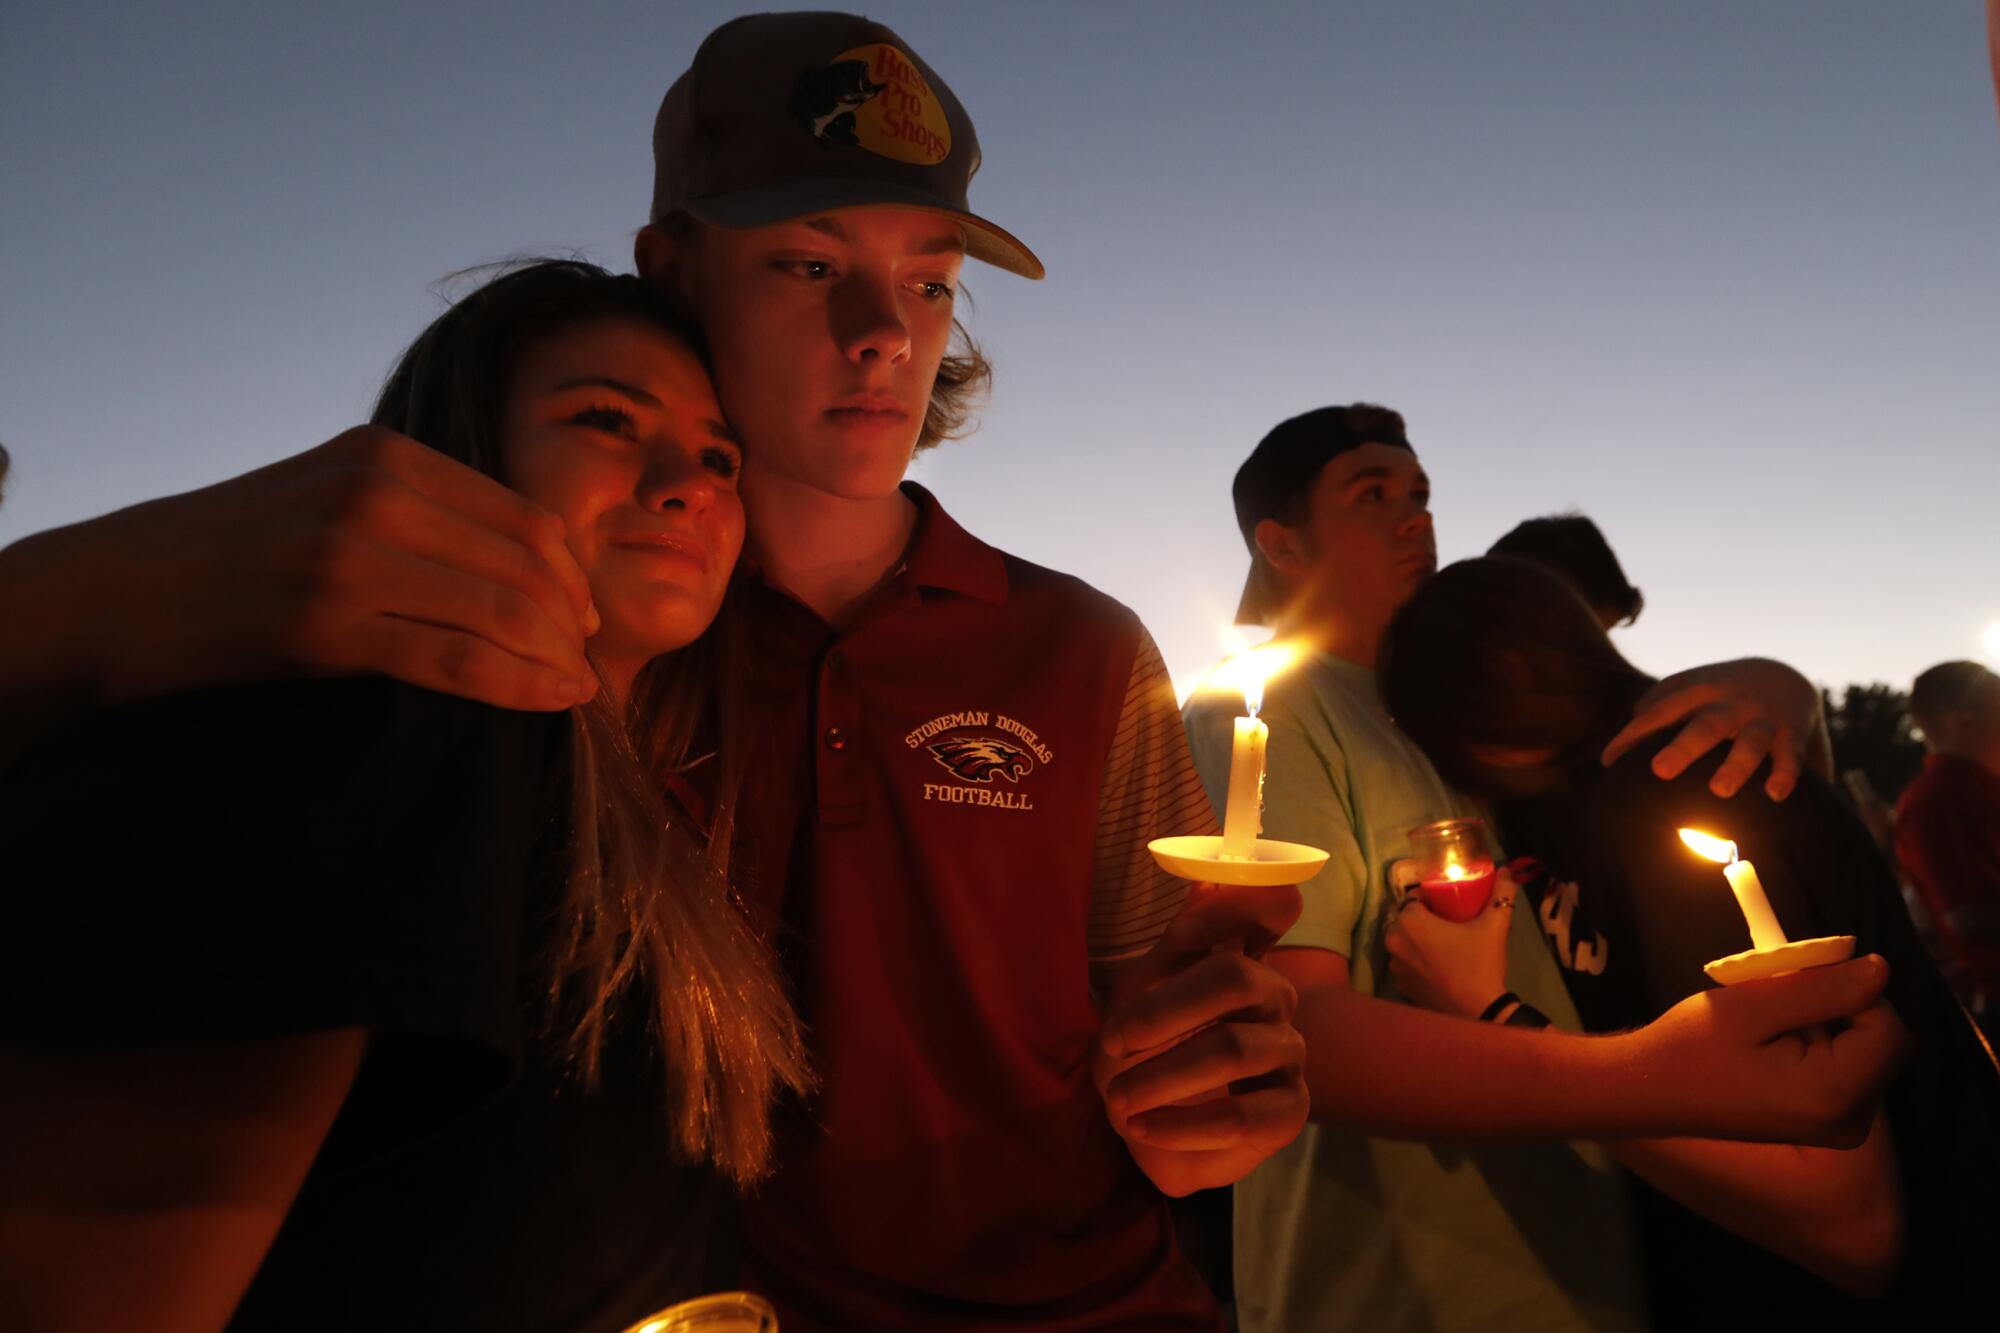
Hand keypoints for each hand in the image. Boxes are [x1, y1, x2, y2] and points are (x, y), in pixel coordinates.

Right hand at [14, 427, 597, 711]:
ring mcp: (348, 556)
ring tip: (577, 686)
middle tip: (590, 659)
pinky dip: (520, 684)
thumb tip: (528, 562)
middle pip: (525, 560)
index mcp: (383, 453)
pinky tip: (553, 700)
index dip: (571, 573)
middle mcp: (373, 493)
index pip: (522, 513)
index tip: (587, 616)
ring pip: (502, 609)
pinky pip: (456, 658)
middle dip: (574, 619)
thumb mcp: (330, 495)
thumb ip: (418, 511)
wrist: (120, 590)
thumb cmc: (237, 553)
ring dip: (557, 656)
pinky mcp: (326, 626)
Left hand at [1095, 881, 1309, 1195]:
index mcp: (1240, 959)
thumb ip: (1176, 944)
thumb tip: (1205, 883)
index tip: (1191, 911)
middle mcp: (1274, 998)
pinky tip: (1143, 1127)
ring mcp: (1288, 1053)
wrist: (1155, 1128)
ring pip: (1230, 1050)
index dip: (1233, 906)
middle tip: (1112, 1042)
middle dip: (1163, 1009)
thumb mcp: (1146, 991)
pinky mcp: (1289, 1110)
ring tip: (1118, 1099)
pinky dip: (1181, 1124)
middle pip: (1232, 977)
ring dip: (1161, 1075)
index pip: (1258, 914)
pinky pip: (1240, 1116)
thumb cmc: (1150, 1050)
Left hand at [1384, 872, 1515, 1017]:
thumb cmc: (1481, 964)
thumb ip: (1502, 894)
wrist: (1480, 1012)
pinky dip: (1416, 962)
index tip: (1447, 903)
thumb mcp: (1495, 925)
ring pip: (1402, 943)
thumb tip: (1505, 871)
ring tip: (1441, 944)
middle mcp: (1393, 942)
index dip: (1429, 898)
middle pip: (1404, 920)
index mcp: (1409, 921)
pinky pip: (1405, 964)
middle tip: (1446, 922)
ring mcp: (1394, 967)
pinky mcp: (1400, 987)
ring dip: (1416, 940)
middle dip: (1421, 918)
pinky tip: (1436, 965)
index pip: (1412, 897)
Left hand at [1601, 659, 1823, 800]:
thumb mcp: (1688, 686)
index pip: (1660, 714)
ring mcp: (1761, 719)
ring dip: (1736, 765)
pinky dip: (1785, 774)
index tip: (1609, 762)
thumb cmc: (1721, 690)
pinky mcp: (1792, 734)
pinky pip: (1790, 755)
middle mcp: (1729, 705)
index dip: (1634, 736)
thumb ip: (1656, 705)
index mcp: (1697, 693)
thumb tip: (1623, 736)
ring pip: (1750, 742)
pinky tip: (1774, 795)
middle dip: (1683, 747)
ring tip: (1719, 790)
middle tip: (1659, 770)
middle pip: (1705, 725)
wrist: (1785, 673)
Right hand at [1626, 955, 1907, 1146]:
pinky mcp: (1826, 1124)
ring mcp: (1839, 1128)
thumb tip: (1881, 968)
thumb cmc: (1691, 1047)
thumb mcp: (1754, 1005)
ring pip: (1867, 1053)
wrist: (1650, 1091)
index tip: (1804, 978)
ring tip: (1769, 1021)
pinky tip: (1775, 1042)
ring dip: (1829, 1023)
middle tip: (1781, 997)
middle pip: (1884, 1044)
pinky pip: (1850, 1070)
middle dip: (1843, 1008)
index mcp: (1833, 1097)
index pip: (1888, 1030)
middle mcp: (1848, 1123)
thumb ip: (1823, 988)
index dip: (1856, 992)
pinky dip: (1822, 1044)